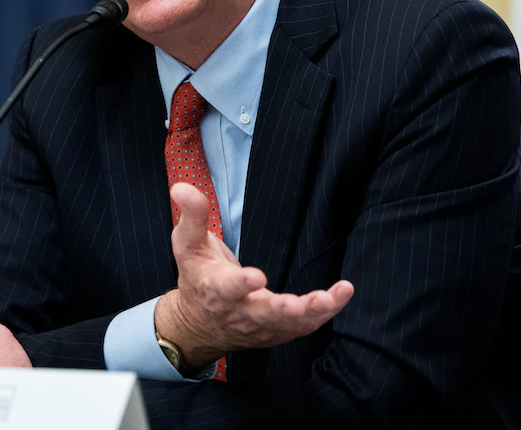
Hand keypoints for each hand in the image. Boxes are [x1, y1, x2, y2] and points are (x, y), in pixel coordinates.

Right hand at [155, 182, 354, 368]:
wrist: (198, 326)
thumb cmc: (196, 278)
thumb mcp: (187, 245)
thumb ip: (192, 216)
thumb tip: (181, 187)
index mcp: (216, 289)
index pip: (228, 287)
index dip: (242, 283)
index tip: (257, 276)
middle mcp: (239, 311)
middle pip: (265, 313)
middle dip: (287, 309)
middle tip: (308, 302)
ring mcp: (260, 326)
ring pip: (289, 323)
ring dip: (314, 312)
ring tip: (337, 296)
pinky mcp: (276, 333)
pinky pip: (302, 328)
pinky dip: (322, 315)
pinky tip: (339, 298)